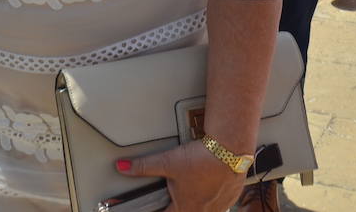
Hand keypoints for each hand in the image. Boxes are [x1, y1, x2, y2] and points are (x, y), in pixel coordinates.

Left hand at [117, 140, 243, 211]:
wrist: (230, 151)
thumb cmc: (201, 159)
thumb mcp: (167, 161)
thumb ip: (143, 166)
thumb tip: (123, 167)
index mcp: (186, 208)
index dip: (161, 209)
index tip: (160, 206)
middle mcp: (204, 211)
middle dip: (181, 204)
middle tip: (180, 193)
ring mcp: (220, 205)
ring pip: (207, 210)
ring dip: (199, 202)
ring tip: (196, 187)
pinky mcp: (232, 196)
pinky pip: (222, 203)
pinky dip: (215, 196)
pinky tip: (212, 186)